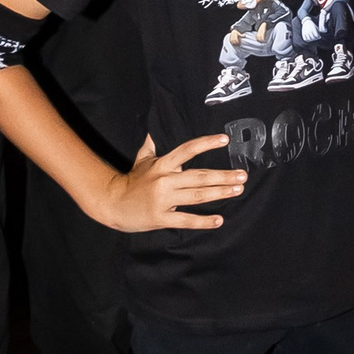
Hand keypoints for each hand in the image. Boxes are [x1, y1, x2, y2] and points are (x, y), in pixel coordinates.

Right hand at [99, 131, 244, 231]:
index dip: (206, 143)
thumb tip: (151, 132)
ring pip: (197, 196)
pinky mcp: (160, 218)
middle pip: (199, 176)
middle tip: (242, 175)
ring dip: (220, 193)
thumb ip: (149, 147)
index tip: (225, 140)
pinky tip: (218, 220)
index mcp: (162, 164)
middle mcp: (164, 179)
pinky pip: (186, 219)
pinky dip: (203, 221)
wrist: (111, 203)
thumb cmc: (131, 182)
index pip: (187, 150)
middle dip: (223, 176)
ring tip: (237, 190)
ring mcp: (163, 199)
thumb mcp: (141, 161)